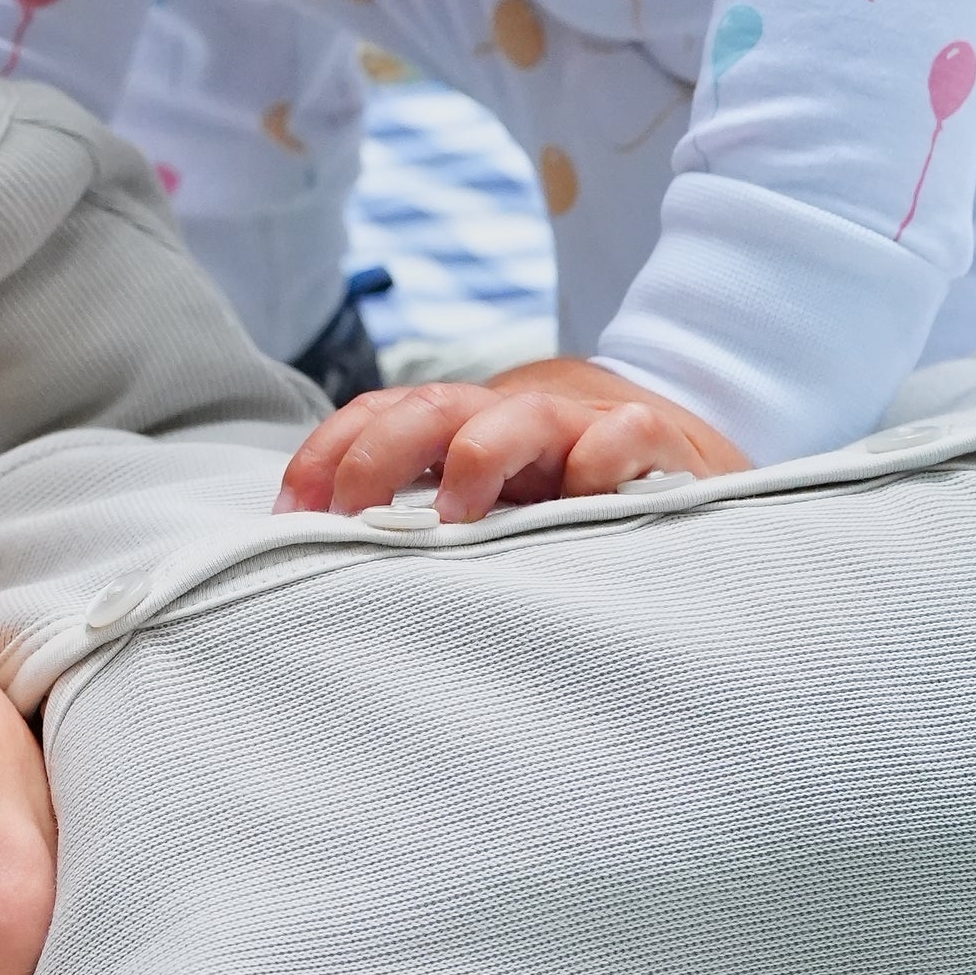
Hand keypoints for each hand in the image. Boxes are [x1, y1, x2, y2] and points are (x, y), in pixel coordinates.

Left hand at [276, 355, 750, 522]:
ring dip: (476, 458)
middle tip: (350, 518)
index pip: (378, 417)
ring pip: (521, 415)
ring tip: (452, 519)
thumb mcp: (489, 501)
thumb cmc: (564, 491)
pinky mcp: (657, 443)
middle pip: (432, 408)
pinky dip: (600, 458)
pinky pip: (625, 436)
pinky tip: (581, 496)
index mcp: (462, 426)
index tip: (289, 516)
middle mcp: (512, 417)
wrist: (686, 449)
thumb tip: (324, 566)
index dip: (326, 456)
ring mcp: (584, 424)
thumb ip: (424, 520)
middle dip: (379, 455)